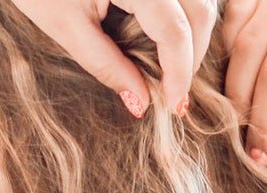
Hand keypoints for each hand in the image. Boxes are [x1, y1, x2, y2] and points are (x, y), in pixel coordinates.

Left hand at [5, 0, 217, 118]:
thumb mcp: (65, 26)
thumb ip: (106, 64)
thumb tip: (141, 102)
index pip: (175, 32)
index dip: (180, 73)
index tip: (176, 106)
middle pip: (200, 12)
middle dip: (193, 54)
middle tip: (175, 88)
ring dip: (194, 31)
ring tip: (172, 63)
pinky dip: (185, 13)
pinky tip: (166, 33)